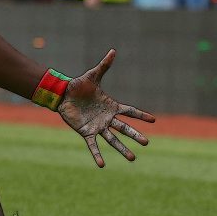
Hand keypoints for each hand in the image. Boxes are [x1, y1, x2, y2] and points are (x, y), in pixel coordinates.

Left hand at [57, 49, 155, 167]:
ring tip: (132, 158)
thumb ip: (104, 66)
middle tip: (146, 143)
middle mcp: (107, 118)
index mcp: (111, 106)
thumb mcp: (93, 75)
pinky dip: (97, 154)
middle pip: (125, 128)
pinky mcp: (86, 132)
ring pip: (113, 139)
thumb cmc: (78, 86)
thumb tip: (113, 51)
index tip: (154, 120)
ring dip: (122, 149)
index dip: (141, 115)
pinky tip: (101, 165)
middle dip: (135, 136)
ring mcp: (97, 126)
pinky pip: (93, 145)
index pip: (129, 111)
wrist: (62, 95)